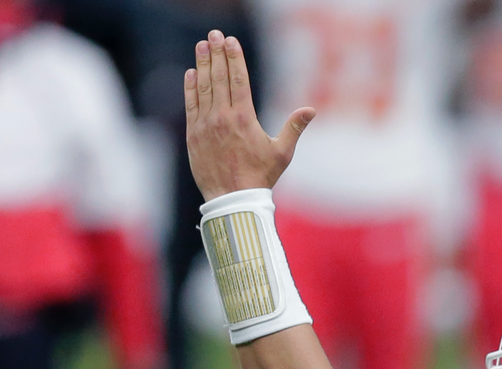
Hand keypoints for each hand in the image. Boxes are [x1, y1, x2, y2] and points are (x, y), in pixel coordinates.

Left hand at [184, 30, 313, 200]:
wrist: (232, 199)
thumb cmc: (260, 177)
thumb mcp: (282, 153)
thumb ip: (294, 128)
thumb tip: (310, 110)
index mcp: (244, 118)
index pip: (238, 79)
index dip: (234, 58)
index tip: (231, 41)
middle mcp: (222, 117)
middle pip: (219, 78)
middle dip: (217, 54)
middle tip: (214, 35)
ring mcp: (205, 125)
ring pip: (203, 88)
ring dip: (202, 65)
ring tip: (202, 46)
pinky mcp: (193, 135)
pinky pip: (191, 105)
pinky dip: (191, 88)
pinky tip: (191, 73)